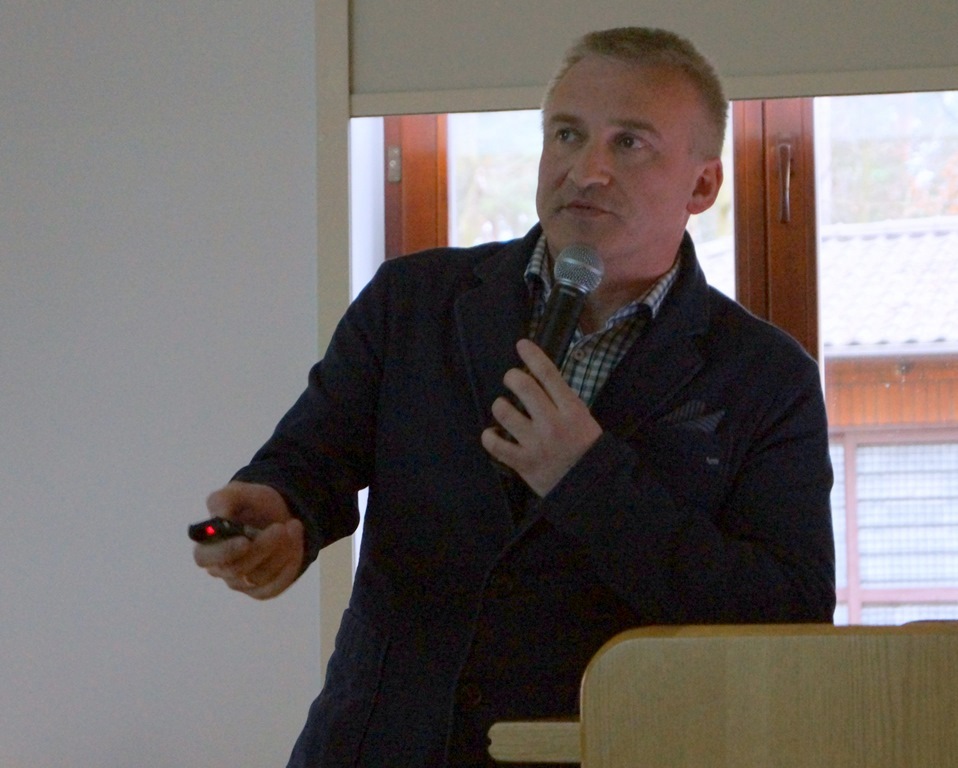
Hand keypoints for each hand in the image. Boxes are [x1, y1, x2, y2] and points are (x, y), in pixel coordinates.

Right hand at [193, 481, 303, 599]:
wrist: (277, 514)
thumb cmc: (251, 504)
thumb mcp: (238, 492)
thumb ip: (223, 499)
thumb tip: (220, 515)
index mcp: (207, 544)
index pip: (204, 558)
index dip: (224, 552)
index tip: (245, 541)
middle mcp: (221, 568)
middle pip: (237, 569)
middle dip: (263, 547)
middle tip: (280, 527)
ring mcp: (241, 583)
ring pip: (261, 577)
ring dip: (281, 551)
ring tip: (292, 526)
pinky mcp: (262, 590)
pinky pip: (277, 584)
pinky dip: (291, 563)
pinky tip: (295, 542)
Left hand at [481, 338, 601, 496]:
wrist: (592, 488)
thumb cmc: (587, 450)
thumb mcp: (584, 419)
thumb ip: (563, 401)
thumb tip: (539, 378)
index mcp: (571, 410)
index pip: (549, 374)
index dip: (532, 355)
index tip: (521, 345)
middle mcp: (552, 423)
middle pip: (523, 386)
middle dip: (512, 377)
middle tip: (511, 380)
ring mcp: (536, 443)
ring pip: (504, 411)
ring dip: (500, 405)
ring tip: (504, 409)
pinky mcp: (524, 463)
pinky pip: (496, 445)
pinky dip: (489, 437)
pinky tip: (491, 434)